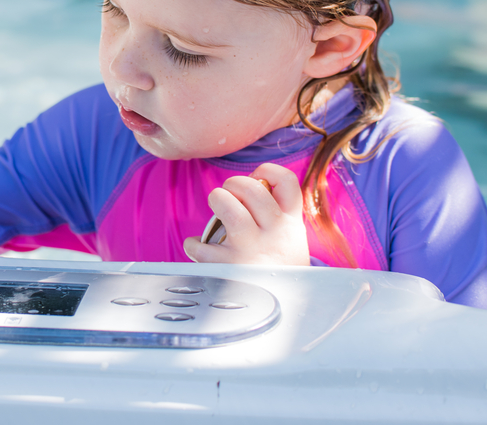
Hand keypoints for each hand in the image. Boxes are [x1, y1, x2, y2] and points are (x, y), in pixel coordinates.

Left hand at [183, 164, 308, 265]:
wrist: (287, 315)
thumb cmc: (280, 270)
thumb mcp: (292, 243)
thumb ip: (279, 217)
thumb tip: (255, 185)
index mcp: (291, 225)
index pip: (288, 183)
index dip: (268, 171)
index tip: (257, 177)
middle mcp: (274, 234)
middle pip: (253, 190)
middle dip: (234, 183)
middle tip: (228, 193)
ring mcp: (251, 251)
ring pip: (230, 208)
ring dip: (218, 200)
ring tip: (216, 206)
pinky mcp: (228, 269)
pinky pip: (202, 245)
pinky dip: (194, 244)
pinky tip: (199, 248)